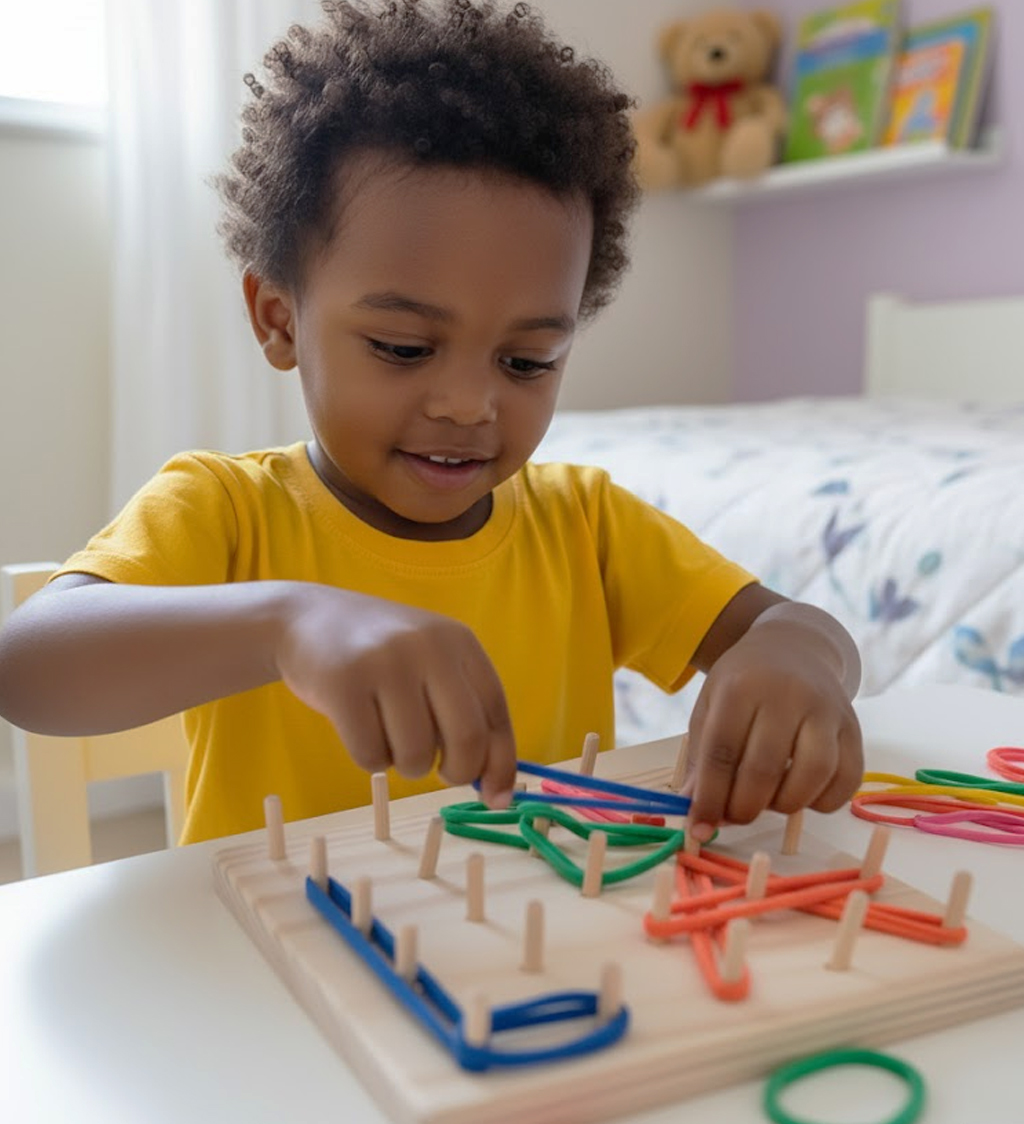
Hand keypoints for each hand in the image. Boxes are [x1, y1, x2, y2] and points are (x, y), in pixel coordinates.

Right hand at [274, 585, 515, 805]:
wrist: (305, 618)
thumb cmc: (379, 656)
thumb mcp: (429, 663)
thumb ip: (462, 713)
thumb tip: (497, 792)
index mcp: (459, 642)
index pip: (495, 712)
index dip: (500, 763)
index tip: (496, 799)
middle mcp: (429, 647)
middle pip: (466, 738)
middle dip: (457, 772)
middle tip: (439, 773)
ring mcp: (385, 662)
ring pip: (416, 754)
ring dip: (405, 765)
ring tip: (388, 736)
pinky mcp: (344, 684)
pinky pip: (370, 755)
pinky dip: (369, 758)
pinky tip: (358, 728)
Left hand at [684, 621, 862, 840]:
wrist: (792, 647)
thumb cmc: (744, 683)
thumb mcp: (710, 706)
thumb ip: (702, 759)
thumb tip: (698, 814)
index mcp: (742, 687)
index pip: (722, 752)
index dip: (709, 797)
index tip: (700, 825)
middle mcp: (787, 695)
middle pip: (764, 770)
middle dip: (743, 807)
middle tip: (733, 816)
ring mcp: (826, 710)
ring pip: (810, 777)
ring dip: (783, 805)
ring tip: (767, 798)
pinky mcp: (854, 727)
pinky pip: (846, 780)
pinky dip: (822, 801)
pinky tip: (800, 792)